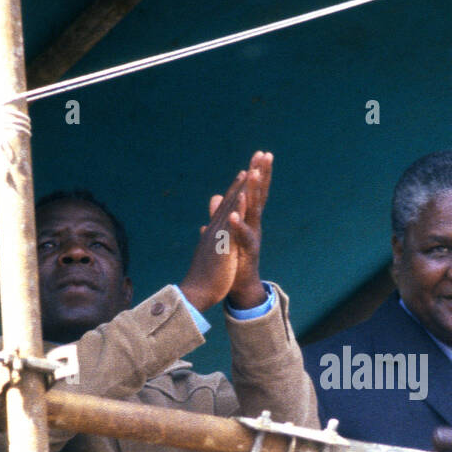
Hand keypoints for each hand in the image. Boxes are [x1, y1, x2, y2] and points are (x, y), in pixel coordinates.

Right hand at [182, 167, 247, 310]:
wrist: (196, 294)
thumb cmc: (204, 276)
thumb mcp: (211, 251)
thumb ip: (210, 236)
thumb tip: (206, 226)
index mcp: (217, 230)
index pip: (229, 205)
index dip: (238, 187)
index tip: (248, 170)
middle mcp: (216, 228)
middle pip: (232, 198)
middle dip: (244, 179)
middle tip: (256, 157)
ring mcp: (217, 236)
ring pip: (230, 208)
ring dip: (240, 189)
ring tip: (249, 170)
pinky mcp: (220, 247)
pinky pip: (229, 225)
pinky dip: (236, 211)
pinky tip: (243, 198)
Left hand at [225, 151, 271, 309]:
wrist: (239, 287)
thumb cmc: (235, 259)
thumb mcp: (227, 232)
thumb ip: (222, 213)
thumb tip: (217, 197)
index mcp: (248, 219)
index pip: (253, 191)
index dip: (257, 173)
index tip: (261, 153)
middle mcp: (254, 225)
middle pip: (259, 195)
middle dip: (262, 175)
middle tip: (266, 154)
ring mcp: (252, 237)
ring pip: (254, 211)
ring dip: (253, 192)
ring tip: (253, 173)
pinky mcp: (247, 252)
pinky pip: (243, 237)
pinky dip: (238, 226)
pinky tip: (234, 214)